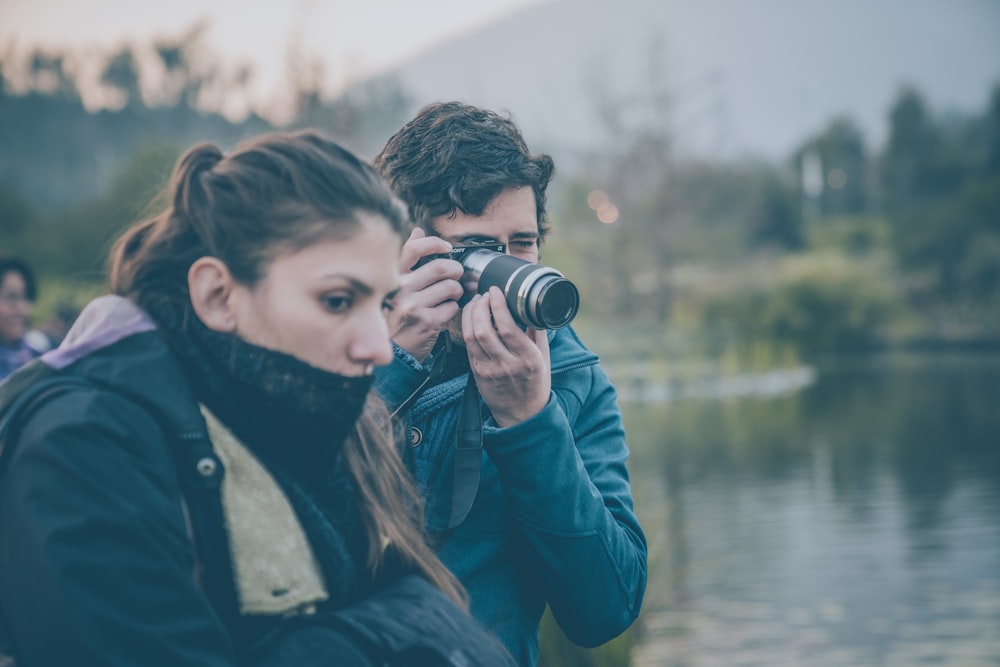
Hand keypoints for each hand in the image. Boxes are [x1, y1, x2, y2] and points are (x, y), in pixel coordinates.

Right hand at [391, 228, 464, 361]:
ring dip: (457, 291)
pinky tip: (445, 312)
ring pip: (451, 287)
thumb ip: (406, 258)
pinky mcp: (428, 321)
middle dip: (456, 270)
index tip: (446, 247)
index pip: (414, 248)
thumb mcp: (395, 285)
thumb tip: (417, 231)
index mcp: (393, 277)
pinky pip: (452, 307)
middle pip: (441, 267)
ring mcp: (414, 305)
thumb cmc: (396, 316)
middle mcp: (401, 289)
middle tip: (457, 275)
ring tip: (451, 295)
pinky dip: (453, 308)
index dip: (434, 243)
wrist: (393, 352)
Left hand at [462, 286, 550, 426]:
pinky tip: (471, 318)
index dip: (498, 305)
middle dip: (480, 306)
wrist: (522, 413)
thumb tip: (531, 306)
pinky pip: (467, 345)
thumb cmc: (535, 382)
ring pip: (471, 336)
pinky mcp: (476, 373)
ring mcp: (489, 369)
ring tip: (476, 303)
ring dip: (470, 314)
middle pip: (484, 330)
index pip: (508, 327)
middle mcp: (507, 364)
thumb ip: (537, 331)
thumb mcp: (543, 357)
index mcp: (528, 359)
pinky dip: (467, 327)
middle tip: (483, 294)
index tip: (495, 291)